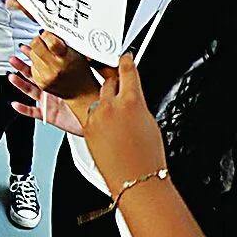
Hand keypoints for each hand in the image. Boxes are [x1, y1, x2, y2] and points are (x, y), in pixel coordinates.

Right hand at [8, 55, 83, 135]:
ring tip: (12, 76)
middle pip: (32, 77)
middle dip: (21, 67)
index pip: (43, 66)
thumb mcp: (84, 79)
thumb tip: (86, 51)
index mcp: (58, 81)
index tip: (27, 48)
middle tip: (13, 59)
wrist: (93, 116)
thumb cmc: (90, 100)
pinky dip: (23, 108)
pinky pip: (32, 112)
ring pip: (30, 91)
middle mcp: (51, 90)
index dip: (33, 57)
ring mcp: (48, 102)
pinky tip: (15, 104)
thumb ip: (80, 66)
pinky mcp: (48, 114)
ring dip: (20, 84)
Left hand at [26, 32, 99, 103]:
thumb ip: (63, 42)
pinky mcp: (40, 83)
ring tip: (43, 51)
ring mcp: (46, 77)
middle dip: (38, 40)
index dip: (47, 35)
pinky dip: (35, 62)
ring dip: (35, 51)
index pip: (51, 42)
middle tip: (42, 39)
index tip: (47, 33)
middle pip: (36, 47)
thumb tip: (48, 32)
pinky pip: (31, 67)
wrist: (81, 93)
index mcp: (66, 59)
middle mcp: (55, 69)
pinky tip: (42, 61)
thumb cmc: (81, 72)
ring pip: (32, 56)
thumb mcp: (78, 53)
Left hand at [81, 55, 167, 192]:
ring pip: (98, 98)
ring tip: (115, 115)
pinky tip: (107, 127)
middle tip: (118, 85)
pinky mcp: (86, 127)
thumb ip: (137, 104)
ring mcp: (96, 116)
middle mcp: (111, 105)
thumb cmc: (147, 156)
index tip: (125, 57)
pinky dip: (98, 116)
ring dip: (105, 100)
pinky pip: (91, 114)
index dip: (126, 61)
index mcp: (132, 101)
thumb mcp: (150, 122)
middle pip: (109, 81)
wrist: (134, 179)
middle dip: (113, 81)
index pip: (127, 71)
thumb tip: (132, 98)